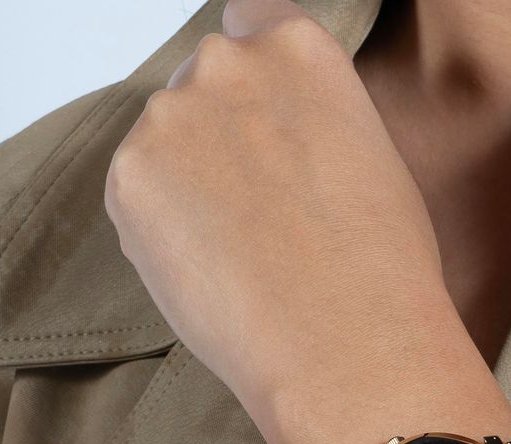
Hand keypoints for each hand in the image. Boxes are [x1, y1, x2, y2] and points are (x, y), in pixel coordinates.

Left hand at [105, 0, 452, 433]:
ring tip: (238, 258)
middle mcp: (227, 64)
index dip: (253, 82)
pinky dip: (158, 234)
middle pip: (202, 88)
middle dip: (217, 141)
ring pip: (164, 146)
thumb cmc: (382, 272)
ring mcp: (170, 117)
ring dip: (185, 189)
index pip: (253, 21)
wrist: (346, 344)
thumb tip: (279, 146)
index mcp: (300, 50)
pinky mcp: (129, 179)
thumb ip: (313, 126)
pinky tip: (210, 274)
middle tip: (255, 216)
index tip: (258, 121)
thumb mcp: (371, 163)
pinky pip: (136, 199)